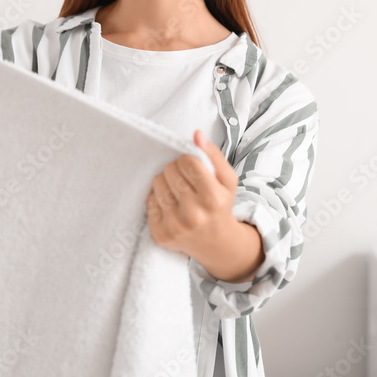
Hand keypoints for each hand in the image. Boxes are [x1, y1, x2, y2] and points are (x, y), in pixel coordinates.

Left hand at [146, 130, 262, 281]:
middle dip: (175, 169)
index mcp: (213, 198)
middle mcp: (194, 214)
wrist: (216, 242)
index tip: (191, 167)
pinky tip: (170, 204)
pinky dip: (158, 197)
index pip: (187, 162)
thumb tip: (196, 135)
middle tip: (184, 179)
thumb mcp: (227, 180)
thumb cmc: (220, 205)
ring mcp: (175, 225)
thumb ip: (214, 155)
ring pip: (157, 183)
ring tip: (177, 191)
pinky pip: (149, 200)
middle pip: (170, 171)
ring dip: (165, 182)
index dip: (186, 160)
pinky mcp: (161, 234)